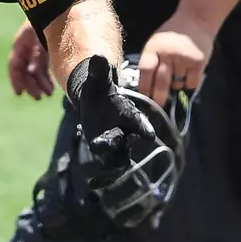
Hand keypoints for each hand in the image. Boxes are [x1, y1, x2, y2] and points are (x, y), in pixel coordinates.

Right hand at [8, 20, 54, 99]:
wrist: (61, 6)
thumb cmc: (52, 18)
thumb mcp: (40, 35)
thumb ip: (37, 54)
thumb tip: (32, 71)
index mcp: (22, 40)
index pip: (14, 63)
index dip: (15, 78)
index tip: (19, 93)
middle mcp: (27, 44)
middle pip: (24, 68)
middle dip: (30, 84)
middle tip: (38, 97)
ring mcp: (37, 47)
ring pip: (34, 70)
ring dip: (38, 83)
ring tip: (48, 94)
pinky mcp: (46, 49)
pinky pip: (42, 67)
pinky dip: (45, 78)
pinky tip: (51, 87)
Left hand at [66, 55, 157, 175]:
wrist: (96, 104)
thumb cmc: (100, 91)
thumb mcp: (97, 80)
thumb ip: (99, 71)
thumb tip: (98, 56)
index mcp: (129, 114)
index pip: (139, 121)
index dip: (143, 127)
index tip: (148, 135)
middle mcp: (128, 132)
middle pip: (125, 140)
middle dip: (115, 143)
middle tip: (100, 144)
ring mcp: (118, 144)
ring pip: (118, 157)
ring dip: (108, 162)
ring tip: (98, 175)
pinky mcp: (108, 153)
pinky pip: (108, 167)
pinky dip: (103, 177)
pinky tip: (92, 186)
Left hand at [137, 14, 214, 104]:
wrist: (196, 20)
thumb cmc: (172, 34)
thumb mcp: (155, 42)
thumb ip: (151, 60)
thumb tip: (146, 85)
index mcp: (153, 48)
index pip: (146, 70)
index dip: (144, 86)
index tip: (143, 99)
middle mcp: (167, 53)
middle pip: (161, 81)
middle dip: (158, 96)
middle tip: (158, 106)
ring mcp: (183, 58)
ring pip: (177, 83)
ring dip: (176, 85)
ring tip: (177, 75)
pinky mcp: (198, 62)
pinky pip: (191, 83)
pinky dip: (189, 83)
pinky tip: (189, 74)